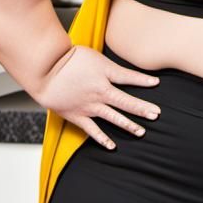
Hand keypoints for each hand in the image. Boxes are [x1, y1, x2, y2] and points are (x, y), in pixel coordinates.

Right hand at [31, 44, 161, 149]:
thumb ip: (109, 66)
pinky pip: (93, 130)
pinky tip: (112, 146)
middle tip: (157, 114)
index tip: (156, 83)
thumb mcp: (94, 57)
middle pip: (126, 101)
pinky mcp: (78, 116)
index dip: (144, 81)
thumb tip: (121, 70)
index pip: (129, 77)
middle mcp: (100, 91)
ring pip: (114, 117)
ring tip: (142, 132)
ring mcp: (90, 106)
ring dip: (129, 125)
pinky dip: (102, 139)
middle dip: (143, 109)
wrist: (45, 69)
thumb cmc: (67, 59)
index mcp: (105, 74)